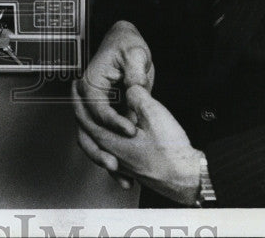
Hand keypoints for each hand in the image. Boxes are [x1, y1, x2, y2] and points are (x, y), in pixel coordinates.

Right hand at [73, 21, 154, 188]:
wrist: (123, 42)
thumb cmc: (126, 45)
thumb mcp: (135, 54)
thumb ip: (134, 72)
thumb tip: (134, 88)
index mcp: (91, 81)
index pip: (98, 108)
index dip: (114, 122)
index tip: (131, 130)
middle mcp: (87, 96)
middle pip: (87, 128)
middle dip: (101, 149)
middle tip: (116, 164)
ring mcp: (92, 107)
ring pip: (89, 137)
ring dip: (101, 157)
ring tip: (118, 174)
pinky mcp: (102, 114)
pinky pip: (101, 136)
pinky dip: (108, 153)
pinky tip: (121, 170)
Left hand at [74, 83, 200, 204]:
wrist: (188, 177)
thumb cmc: (173, 152)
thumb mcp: (155, 114)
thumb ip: (137, 97)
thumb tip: (129, 88)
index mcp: (113, 143)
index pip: (86, 121)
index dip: (79, 103)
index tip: (76, 90)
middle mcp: (114, 156)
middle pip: (87, 136)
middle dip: (82, 116)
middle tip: (79, 101)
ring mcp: (124, 166)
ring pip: (99, 147)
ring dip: (94, 129)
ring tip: (95, 117)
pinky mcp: (135, 169)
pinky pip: (112, 155)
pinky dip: (107, 143)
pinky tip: (116, 139)